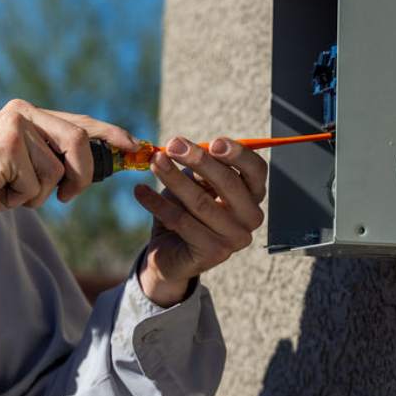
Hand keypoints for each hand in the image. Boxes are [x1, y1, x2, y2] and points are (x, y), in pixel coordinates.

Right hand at [0, 99, 139, 216]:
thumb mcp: (25, 167)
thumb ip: (53, 158)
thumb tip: (95, 166)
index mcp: (27, 113)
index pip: (79, 122)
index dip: (110, 134)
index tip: (134, 146)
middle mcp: (22, 113)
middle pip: (78, 141)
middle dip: (81, 175)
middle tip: (66, 197)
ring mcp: (14, 127)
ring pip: (57, 171)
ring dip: (38, 194)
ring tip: (10, 190)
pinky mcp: (7, 147)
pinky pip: (36, 184)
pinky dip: (21, 199)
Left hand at [132, 136, 267, 306]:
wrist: (171, 252)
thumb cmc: (187, 210)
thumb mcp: (196, 183)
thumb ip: (200, 167)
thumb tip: (182, 146)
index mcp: (252, 194)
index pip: (255, 170)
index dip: (238, 155)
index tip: (214, 142)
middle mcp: (251, 217)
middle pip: (229, 183)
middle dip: (198, 160)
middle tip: (172, 145)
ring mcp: (234, 238)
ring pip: (201, 202)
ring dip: (173, 178)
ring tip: (154, 162)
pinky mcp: (213, 253)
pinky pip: (181, 221)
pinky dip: (157, 204)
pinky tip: (140, 190)